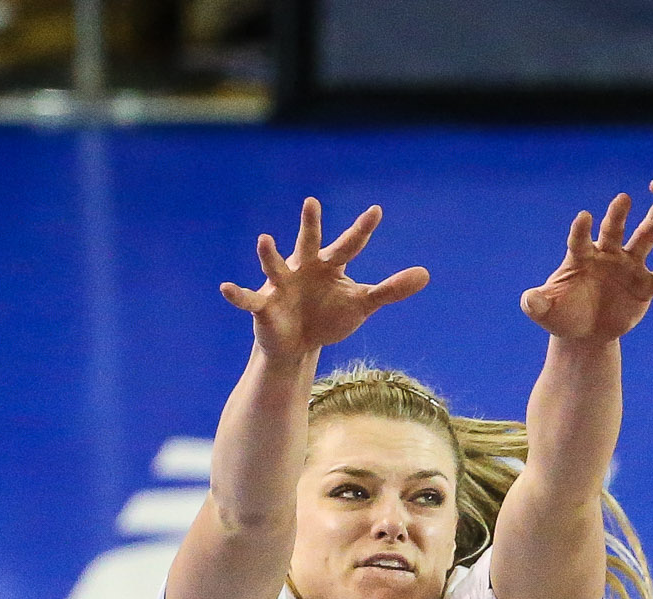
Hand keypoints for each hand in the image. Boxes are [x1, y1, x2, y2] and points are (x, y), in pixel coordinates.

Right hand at [221, 197, 429, 359]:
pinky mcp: (264, 306)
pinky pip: (249, 299)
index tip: (377, 211)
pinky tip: (226, 288)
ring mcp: (282, 284)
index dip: (362, 230)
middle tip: (312, 203)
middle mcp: (304, 267)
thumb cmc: (330, 314)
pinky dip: (238, 294)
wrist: (298, 342)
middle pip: (309, 242)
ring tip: (265, 239)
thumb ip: (391, 289)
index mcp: (329, 264)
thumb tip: (426, 274)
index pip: (350, 244)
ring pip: (275, 266)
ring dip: (269, 254)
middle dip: (310, 224)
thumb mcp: (362, 303)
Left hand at [519, 195, 652, 342]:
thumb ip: (536, 303)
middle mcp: (608, 253)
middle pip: (614, 231)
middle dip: (618, 216)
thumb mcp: (545, 312)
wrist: (584, 332)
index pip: (580, 239)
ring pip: (645, 242)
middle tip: (624, 198)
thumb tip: (529, 300)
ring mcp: (630, 266)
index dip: (581, 229)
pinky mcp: (647, 284)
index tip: (584, 217)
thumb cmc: (562, 315)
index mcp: (581, 256)